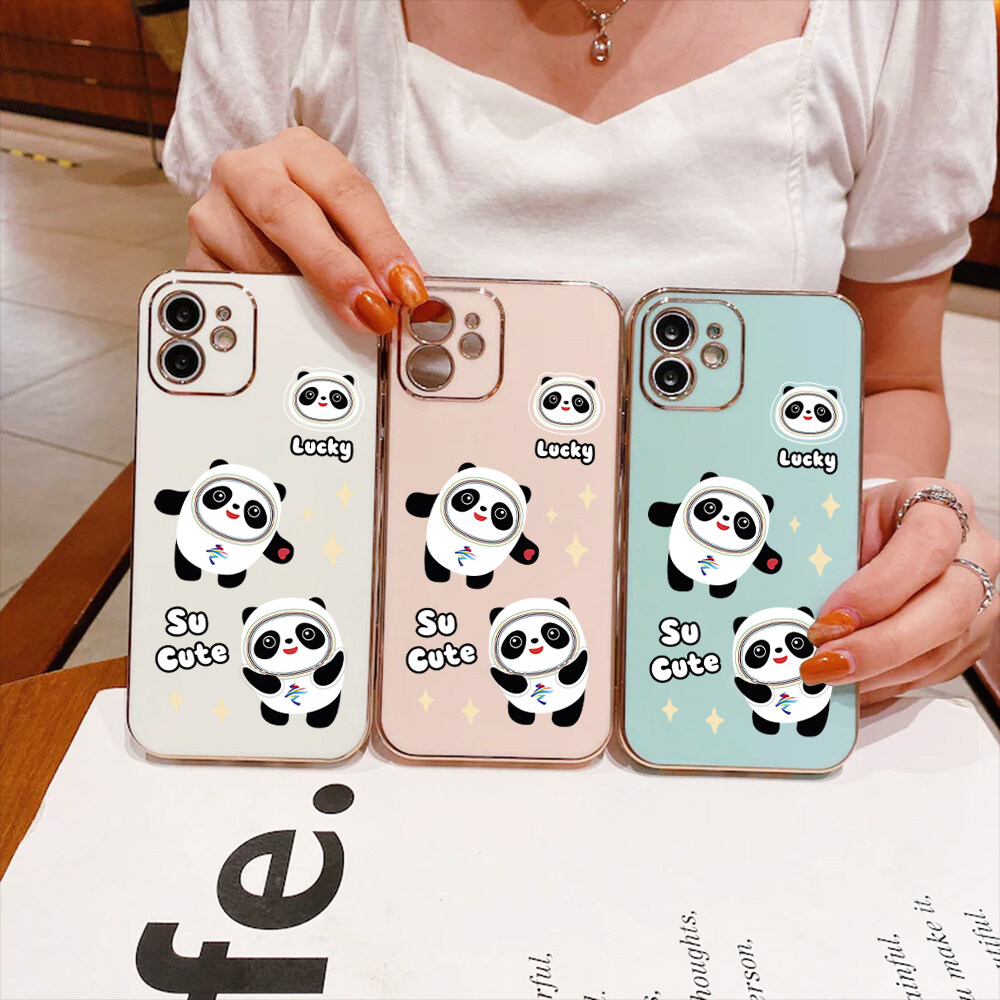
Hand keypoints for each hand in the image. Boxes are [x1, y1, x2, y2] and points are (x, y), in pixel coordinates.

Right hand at [186, 126, 426, 332]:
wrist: (251, 224)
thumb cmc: (314, 226)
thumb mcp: (346, 229)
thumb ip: (370, 257)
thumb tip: (401, 298)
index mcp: (299, 152)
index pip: (346, 192)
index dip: (379, 242)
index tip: (404, 285)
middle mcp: (249, 170)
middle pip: (289, 214)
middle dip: (336, 268)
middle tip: (369, 308)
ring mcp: (214, 209)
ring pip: (256, 257)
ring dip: (301, 297)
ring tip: (331, 322)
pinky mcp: (195, 253)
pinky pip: (232, 286)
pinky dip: (265, 309)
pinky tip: (287, 322)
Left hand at [799, 478, 998, 708]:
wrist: (893, 523)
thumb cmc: (864, 521)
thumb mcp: (843, 520)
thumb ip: (830, 554)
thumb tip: (799, 608)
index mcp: (941, 506)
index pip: (926, 544)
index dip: (879, 588)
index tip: (831, 617)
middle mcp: (974, 552)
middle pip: (947, 608)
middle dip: (881, 645)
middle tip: (827, 662)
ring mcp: (982, 597)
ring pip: (942, 648)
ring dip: (880, 671)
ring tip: (829, 676)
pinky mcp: (972, 636)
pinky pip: (935, 669)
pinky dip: (888, 680)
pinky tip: (851, 683)